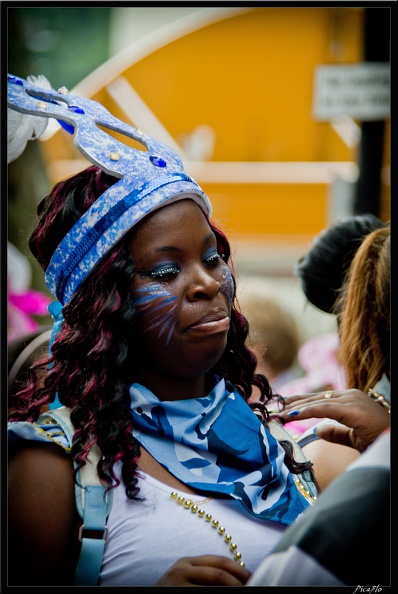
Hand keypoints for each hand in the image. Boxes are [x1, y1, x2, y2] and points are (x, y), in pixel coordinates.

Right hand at [155, 555, 250, 585]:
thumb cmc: (171, 592)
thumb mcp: (186, 580)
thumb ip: (205, 576)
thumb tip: (239, 580)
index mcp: (187, 561)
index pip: (220, 561)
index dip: (240, 570)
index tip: (254, 579)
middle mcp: (182, 568)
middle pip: (219, 573)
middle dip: (239, 582)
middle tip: (256, 588)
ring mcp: (178, 582)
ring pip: (214, 584)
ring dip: (233, 590)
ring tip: (247, 593)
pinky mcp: (178, 593)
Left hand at [274, 389, 389, 452]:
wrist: (395, 442)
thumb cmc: (379, 439)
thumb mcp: (353, 436)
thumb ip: (336, 432)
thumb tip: (318, 430)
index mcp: (348, 399)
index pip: (318, 399)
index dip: (299, 402)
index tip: (281, 407)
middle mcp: (349, 395)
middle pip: (314, 397)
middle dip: (293, 403)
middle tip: (273, 408)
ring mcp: (351, 399)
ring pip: (317, 401)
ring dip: (296, 407)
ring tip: (279, 411)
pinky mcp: (352, 408)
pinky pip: (325, 409)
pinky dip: (308, 411)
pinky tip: (293, 414)